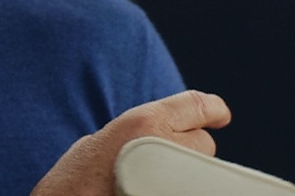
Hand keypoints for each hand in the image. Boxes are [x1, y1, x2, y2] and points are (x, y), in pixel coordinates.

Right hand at [31, 90, 232, 195]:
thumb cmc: (73, 181)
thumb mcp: (102, 140)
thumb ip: (139, 130)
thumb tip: (168, 132)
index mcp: (144, 123)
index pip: (196, 106)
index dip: (213, 109)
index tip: (221, 114)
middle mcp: (163, 145)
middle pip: (204, 143)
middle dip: (190, 148)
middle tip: (162, 160)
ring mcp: (170, 176)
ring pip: (198, 171)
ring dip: (185, 172)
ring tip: (151, 180)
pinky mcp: (168, 192)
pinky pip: (187, 188)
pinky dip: (179, 187)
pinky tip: (157, 188)